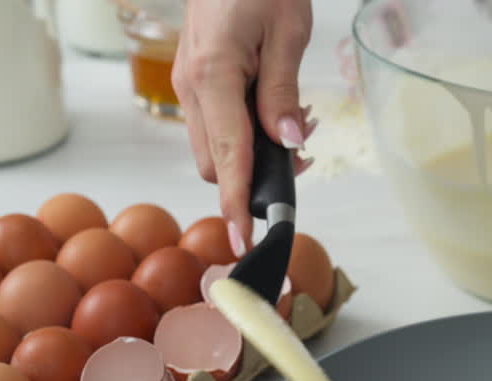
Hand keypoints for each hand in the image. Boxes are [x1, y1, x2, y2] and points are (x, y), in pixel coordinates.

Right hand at [172, 0, 315, 256]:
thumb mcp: (287, 31)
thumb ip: (283, 91)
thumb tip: (287, 142)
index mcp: (213, 75)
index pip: (227, 156)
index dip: (237, 202)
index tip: (242, 239)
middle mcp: (191, 86)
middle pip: (216, 163)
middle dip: (255, 176)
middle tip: (303, 154)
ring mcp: (188, 84)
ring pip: (215, 148)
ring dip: (253, 154)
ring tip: (296, 123)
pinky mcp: (195, 81)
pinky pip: (216, 126)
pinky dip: (245, 134)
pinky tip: (276, 111)